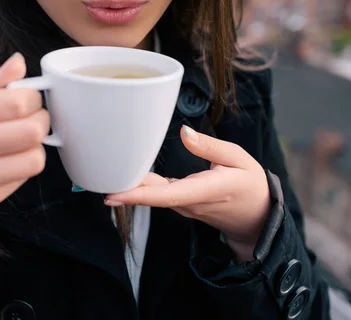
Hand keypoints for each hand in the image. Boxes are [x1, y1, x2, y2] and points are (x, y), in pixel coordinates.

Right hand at [0, 54, 49, 218]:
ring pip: (33, 159)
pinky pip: (22, 180)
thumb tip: (19, 62)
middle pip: (30, 131)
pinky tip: (9, 161)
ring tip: (22, 142)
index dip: (33, 99)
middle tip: (35, 119)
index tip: (30, 99)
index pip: (14, 103)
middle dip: (41, 121)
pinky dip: (23, 167)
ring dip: (36, 147)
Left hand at [105, 126, 270, 261]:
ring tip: (103, 169)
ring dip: (128, 185)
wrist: (257, 216)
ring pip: (151, 194)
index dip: (136, 195)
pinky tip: (126, 172)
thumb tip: (184, 133)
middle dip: (121, 188)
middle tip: (92, 175)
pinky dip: (140, 184)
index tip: (110, 195)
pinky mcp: (180, 203)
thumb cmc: (250, 184)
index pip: (165, 195)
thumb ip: (210, 147)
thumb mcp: (239, 159)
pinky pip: (156, 193)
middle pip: (150, 196)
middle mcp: (188, 202)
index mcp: (204, 191)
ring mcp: (183, 205)